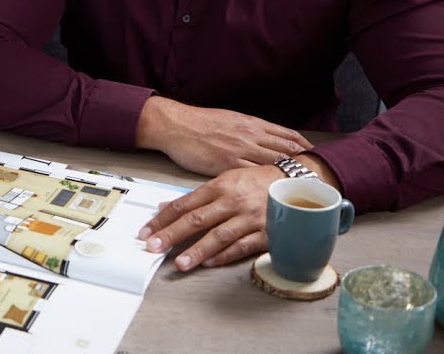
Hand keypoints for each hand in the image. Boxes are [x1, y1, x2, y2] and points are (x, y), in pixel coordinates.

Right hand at [137, 97, 313, 175]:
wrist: (177, 125)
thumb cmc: (199, 122)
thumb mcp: (230, 119)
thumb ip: (248, 129)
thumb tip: (262, 137)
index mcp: (252, 123)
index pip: (287, 135)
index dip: (304, 147)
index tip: (315, 156)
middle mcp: (251, 136)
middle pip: (286, 151)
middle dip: (303, 163)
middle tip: (318, 175)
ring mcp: (240, 150)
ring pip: (273, 164)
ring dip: (288, 176)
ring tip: (303, 187)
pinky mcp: (227, 165)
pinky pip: (252, 176)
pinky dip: (265, 184)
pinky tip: (274, 193)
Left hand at [138, 163, 283, 271]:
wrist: (296, 183)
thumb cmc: (256, 182)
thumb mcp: (225, 180)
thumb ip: (196, 196)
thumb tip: (165, 207)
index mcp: (220, 186)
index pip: (184, 204)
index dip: (163, 219)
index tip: (146, 231)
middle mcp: (232, 201)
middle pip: (197, 220)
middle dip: (172, 235)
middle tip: (154, 247)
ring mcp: (249, 218)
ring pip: (219, 236)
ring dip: (197, 250)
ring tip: (180, 263)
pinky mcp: (266, 233)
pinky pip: (242, 246)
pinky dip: (225, 255)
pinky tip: (210, 263)